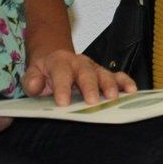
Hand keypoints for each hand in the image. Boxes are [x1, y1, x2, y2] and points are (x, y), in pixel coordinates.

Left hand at [21, 49, 135, 105]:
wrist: (55, 60)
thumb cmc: (44, 73)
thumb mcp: (32, 74)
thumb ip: (31, 81)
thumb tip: (35, 86)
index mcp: (60, 62)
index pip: (61, 74)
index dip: (62, 87)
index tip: (63, 103)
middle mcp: (80, 62)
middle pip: (86, 73)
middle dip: (90, 87)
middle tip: (92, 101)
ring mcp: (94, 67)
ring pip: (103, 73)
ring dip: (109, 85)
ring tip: (113, 97)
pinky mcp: (105, 73)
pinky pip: (118, 75)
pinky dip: (125, 82)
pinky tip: (131, 90)